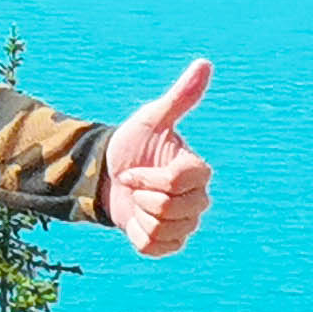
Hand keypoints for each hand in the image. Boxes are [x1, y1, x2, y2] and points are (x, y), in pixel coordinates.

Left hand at [100, 57, 214, 256]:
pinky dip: (137, 234)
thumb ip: (181, 97)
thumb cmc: (132, 145)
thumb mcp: (152, 119)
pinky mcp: (170, 244)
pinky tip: (135, 219)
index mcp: (198, 172)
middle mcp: (199, 200)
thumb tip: (205, 63)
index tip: (131, 170)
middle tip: (133, 185)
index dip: (147, 179)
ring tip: (136, 201)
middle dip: (142, 195)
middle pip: (171, 209)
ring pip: (163, 229)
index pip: (176, 183)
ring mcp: (186, 224)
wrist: (107, 175)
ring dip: (139, 215)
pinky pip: (154, 247)